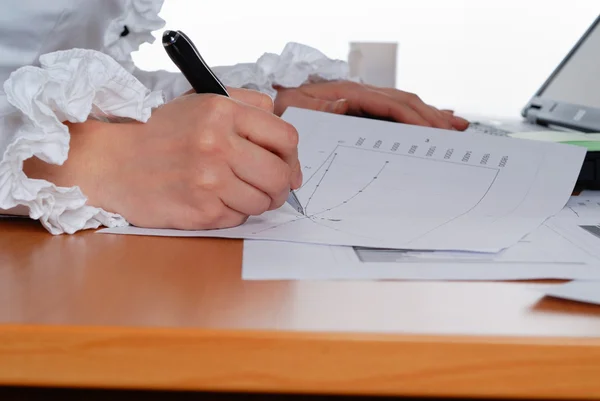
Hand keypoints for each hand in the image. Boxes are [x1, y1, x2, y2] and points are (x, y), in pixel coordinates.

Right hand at [24, 89, 301, 229]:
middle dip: (282, 185)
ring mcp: (210, 180)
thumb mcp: (202, 102)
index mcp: (222, 112)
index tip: (288, 166)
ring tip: (236, 192)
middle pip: (281, 175)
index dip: (293, 156)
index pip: (286, 137)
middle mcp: (218, 144)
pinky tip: (213, 200)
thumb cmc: (159, 134)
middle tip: (271, 186)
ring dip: (258, 201)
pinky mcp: (202, 211)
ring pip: (264, 202)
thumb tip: (287, 145)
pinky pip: (240, 218)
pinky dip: (233, 213)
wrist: (112, 164)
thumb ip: (249, 108)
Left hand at [274, 81, 469, 130]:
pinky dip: (416, 114)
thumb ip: (321, 109)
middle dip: (431, 116)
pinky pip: (394, 110)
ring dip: (430, 114)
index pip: (389, 105)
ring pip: (404, 104)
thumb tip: (347, 104)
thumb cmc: (285, 112)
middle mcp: (359, 93)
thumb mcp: (297, 111)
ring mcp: (362, 99)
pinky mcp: (361, 107)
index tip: (434, 131)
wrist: (273, 107)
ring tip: (455, 125)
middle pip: (404, 101)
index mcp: (348, 94)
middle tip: (455, 131)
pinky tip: (432, 118)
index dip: (413, 117)